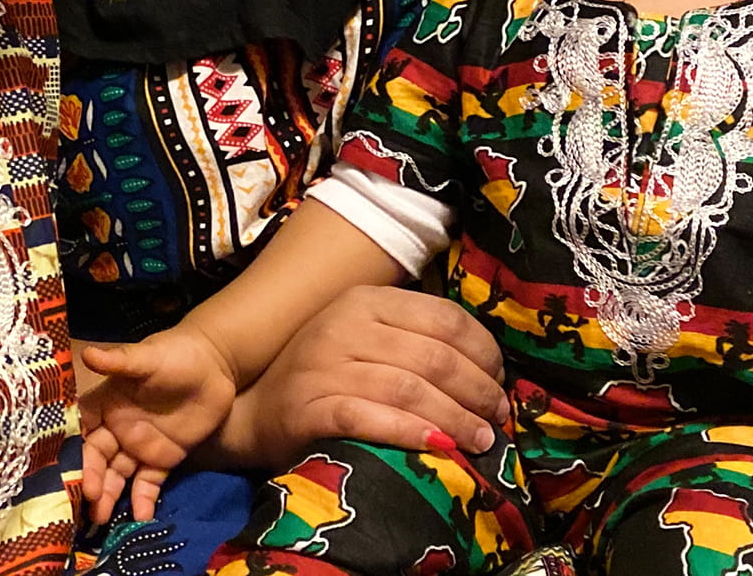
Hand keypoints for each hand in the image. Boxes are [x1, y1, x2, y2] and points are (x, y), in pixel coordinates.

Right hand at [79, 323, 237, 522]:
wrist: (215, 364)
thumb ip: (118, 361)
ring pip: (118, 476)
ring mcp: (140, 446)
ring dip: (110, 496)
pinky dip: (143, 500)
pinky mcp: (164, 459)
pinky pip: (149, 483)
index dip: (73, 452)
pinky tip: (141, 517)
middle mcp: (118, 429)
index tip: (64, 473)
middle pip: (98, 459)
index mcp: (106, 405)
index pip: (82, 432)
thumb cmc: (174, 354)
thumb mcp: (146, 357)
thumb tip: (88, 354)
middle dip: (91, 480)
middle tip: (89, 502)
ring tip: (103, 519)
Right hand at [207, 284, 510, 469]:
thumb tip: (489, 372)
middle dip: (477, 391)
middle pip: (434, 356)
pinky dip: (410, 434)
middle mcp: (346, 325)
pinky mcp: (309, 407)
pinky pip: (371, 418)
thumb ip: (416, 345)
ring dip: (455, 419)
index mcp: (367, 301)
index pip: (444, 318)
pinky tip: (439, 449)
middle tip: (497, 420)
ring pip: (410, 388)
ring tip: (480, 442)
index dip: (484, 353)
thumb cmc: (323, 376)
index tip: (501, 383)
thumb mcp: (367, 342)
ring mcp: (324, 365)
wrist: (251, 412)